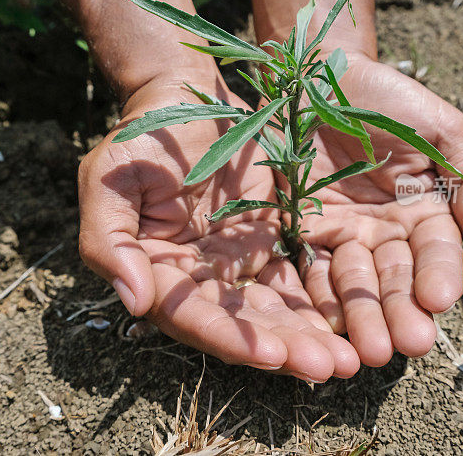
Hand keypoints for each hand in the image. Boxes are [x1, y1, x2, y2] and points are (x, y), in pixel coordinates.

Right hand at [78, 72, 359, 380]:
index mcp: (157, 271)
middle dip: (284, 348)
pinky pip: (298, 275)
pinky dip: (322, 300)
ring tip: (350, 358)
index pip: (191, 317)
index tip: (272, 355)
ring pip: (275, 308)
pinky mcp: (270, 241)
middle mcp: (197, 278)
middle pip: (241, 325)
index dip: (229, 338)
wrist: (186, 95)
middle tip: (330, 367)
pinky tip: (353, 320)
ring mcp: (236, 262)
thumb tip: (134, 303)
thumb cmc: (142, 135)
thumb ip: (110, 241)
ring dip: (310, 335)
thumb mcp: (109, 179)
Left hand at [295, 54, 462, 366]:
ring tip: (368, 349)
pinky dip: (316, 296)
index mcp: (424, 208)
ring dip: (362, 317)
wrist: (316, 73)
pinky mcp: (300, 230)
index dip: (439, 275)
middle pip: (395, 278)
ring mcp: (342, 233)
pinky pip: (308, 266)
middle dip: (401, 310)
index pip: (436, 251)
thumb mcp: (439, 127)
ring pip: (353, 283)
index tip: (439, 300)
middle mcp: (384, 230)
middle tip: (405, 343)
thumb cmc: (385, 95)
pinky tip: (323, 324)